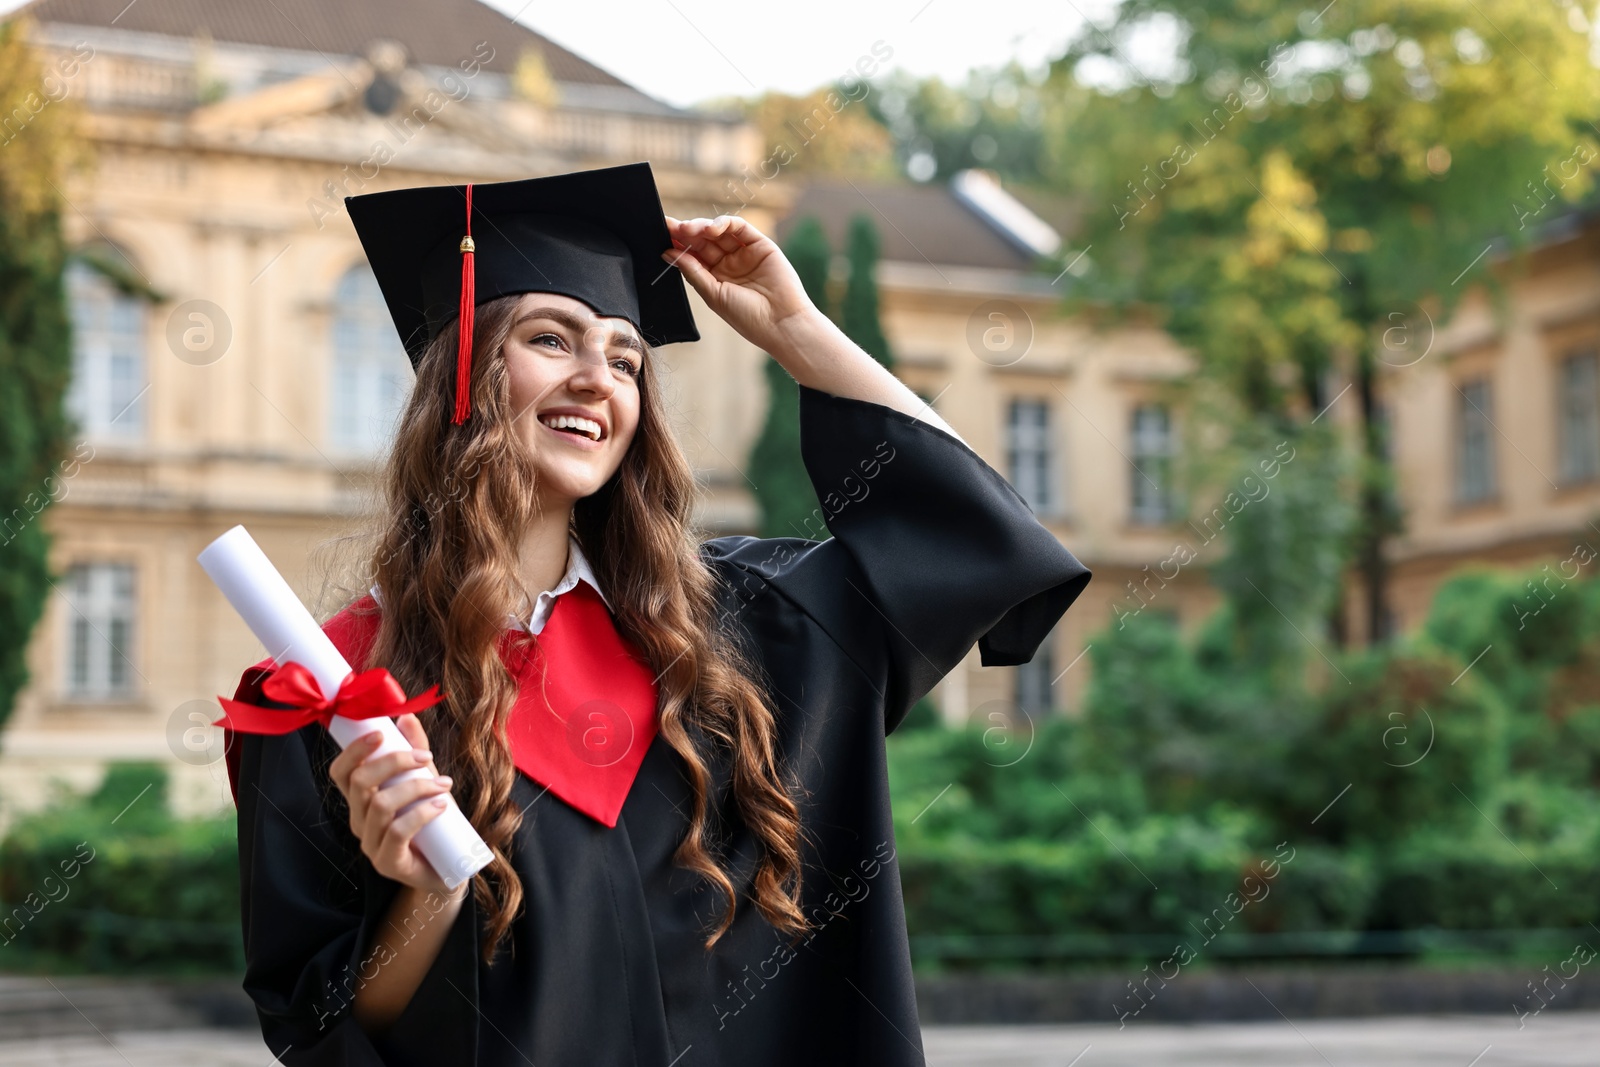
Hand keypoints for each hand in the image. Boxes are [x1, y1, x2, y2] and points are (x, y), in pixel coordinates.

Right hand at [329, 713, 460, 896]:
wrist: (446, 868)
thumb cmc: (431, 822)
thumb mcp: (423, 782)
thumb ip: (413, 751)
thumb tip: (406, 716)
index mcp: (360, 801)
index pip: (341, 773)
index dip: (354, 750)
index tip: (381, 733)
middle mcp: (358, 822)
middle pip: (360, 783)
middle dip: (394, 763)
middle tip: (426, 758)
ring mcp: (371, 845)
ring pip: (381, 805)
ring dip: (416, 787)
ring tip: (444, 784)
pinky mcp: (389, 863)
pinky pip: (399, 831)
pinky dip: (422, 813)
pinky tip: (441, 805)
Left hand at [662, 215, 825, 357]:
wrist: (781, 323)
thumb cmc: (747, 317)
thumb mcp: (713, 294)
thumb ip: (692, 271)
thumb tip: (668, 252)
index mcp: (715, 278)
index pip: (693, 255)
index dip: (677, 244)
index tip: (660, 234)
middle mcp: (729, 263)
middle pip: (703, 241)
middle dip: (686, 232)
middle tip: (671, 227)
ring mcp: (744, 253)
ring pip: (718, 231)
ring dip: (701, 227)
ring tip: (688, 230)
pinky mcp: (760, 243)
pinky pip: (739, 226)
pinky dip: (723, 223)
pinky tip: (711, 229)